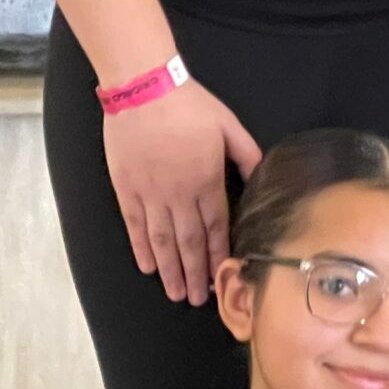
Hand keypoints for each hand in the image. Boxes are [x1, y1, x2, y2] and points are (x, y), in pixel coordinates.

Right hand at [103, 80, 263, 303]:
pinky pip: (134, 225)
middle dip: (195, 274)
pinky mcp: (126, 188)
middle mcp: (179, 194)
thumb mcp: (229, 126)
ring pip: (162, 240)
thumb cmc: (189, 104)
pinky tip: (147, 266)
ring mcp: (150, 193)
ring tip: (175, 293)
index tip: (223, 277)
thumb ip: (247, 156)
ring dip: (169, 269)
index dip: (218, 256)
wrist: (143, 88)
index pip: (216, 228)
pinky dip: (141, 247)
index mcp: (207, 181)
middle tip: (198, 300)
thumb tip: (261, 179)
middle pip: (189, 242)